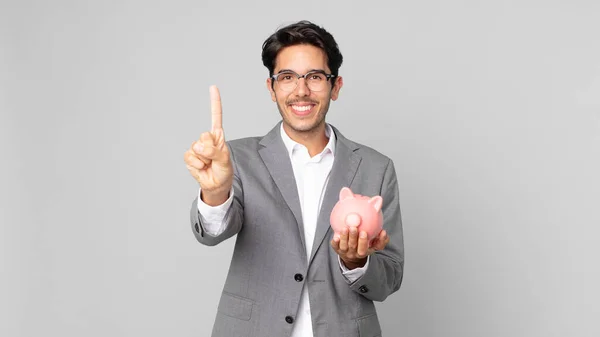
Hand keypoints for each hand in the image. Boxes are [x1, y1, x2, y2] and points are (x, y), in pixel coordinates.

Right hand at [184, 85, 232, 204]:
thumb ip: (215, 152)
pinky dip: (196, 164)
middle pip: (204, 135)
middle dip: (210, 149)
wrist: (216, 185)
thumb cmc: (223, 170)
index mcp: (218, 136)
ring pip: (197, 147)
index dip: (214, 102)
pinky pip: (190, 156)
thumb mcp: (224, 160)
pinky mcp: (189, 156)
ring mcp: (197, 147)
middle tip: (214, 158)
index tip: (213, 87)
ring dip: (204, 159)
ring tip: (209, 164)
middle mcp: (207, 139)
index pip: (216, 116)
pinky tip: (201, 167)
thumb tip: (200, 147)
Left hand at [331, 227, 389, 268]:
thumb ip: (380, 239)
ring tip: (345, 228)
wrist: (351, 256)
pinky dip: (335, 242)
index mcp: (364, 252)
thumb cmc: (364, 246)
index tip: (365, 232)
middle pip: (354, 247)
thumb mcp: (374, 245)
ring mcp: (345, 252)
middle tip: (354, 228)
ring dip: (345, 237)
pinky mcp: (337, 250)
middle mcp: (354, 253)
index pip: (365, 249)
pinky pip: (335, 247)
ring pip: (344, 246)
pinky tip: (336, 235)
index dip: (364, 242)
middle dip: (354, 238)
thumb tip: (384, 232)